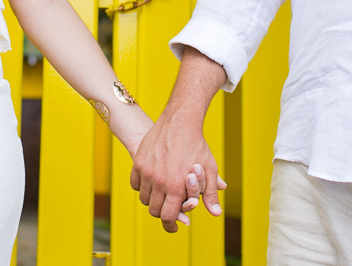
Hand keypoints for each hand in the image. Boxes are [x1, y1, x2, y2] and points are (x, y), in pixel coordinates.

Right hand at [130, 110, 225, 232]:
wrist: (179, 122)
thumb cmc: (197, 145)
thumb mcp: (209, 169)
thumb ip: (210, 194)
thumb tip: (216, 213)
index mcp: (176, 187)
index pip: (168, 216)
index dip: (170, 226)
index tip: (174, 228)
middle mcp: (158, 182)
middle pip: (154, 210)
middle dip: (162, 213)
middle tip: (168, 210)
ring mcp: (146, 172)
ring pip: (144, 198)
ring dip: (152, 200)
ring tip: (161, 196)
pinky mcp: (138, 163)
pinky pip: (135, 184)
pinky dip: (141, 187)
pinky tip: (151, 184)